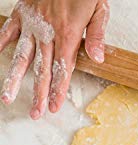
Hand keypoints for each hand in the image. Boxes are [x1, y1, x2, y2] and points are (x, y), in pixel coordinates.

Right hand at [0, 0, 108, 118]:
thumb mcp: (99, 10)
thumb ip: (98, 35)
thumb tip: (98, 59)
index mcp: (69, 34)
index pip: (63, 69)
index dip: (58, 89)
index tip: (54, 107)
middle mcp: (48, 32)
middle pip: (43, 69)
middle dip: (39, 93)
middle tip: (36, 113)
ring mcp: (33, 23)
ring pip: (22, 56)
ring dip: (15, 78)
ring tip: (8, 96)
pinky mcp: (22, 11)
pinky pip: (8, 30)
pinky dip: (1, 43)